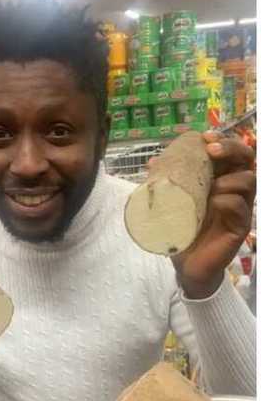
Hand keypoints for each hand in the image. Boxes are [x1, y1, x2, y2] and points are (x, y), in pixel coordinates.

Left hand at [172, 131, 256, 298]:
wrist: (186, 264)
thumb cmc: (182, 229)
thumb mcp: (173, 202)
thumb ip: (167, 183)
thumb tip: (153, 162)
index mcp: (221, 180)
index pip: (232, 153)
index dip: (223, 140)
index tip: (204, 136)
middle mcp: (235, 190)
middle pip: (247, 159)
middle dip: (231, 149)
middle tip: (212, 150)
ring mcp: (241, 208)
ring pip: (247, 181)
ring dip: (227, 178)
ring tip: (209, 187)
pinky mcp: (240, 227)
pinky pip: (240, 207)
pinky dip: (226, 201)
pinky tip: (212, 204)